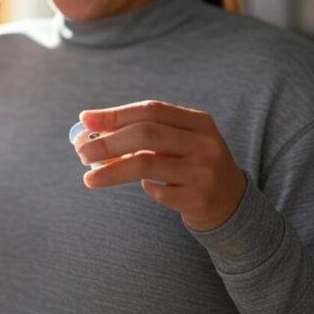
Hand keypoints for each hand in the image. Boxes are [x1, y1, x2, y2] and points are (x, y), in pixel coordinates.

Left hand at [75, 100, 245, 231]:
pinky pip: (157, 192)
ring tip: (89, 177)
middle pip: (146, 134)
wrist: (232, 203)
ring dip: (112, 170)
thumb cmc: (191, 164)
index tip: (85, 120)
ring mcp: (204, 172)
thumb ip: (144, 132)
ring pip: (146, 165)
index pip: (151, 110)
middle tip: (81, 151)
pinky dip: (145, 188)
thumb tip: (90, 128)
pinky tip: (146, 186)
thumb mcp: (179, 141)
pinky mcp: (199, 199)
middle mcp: (205, 143)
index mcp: (199, 121)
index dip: (115, 114)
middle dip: (108, 142)